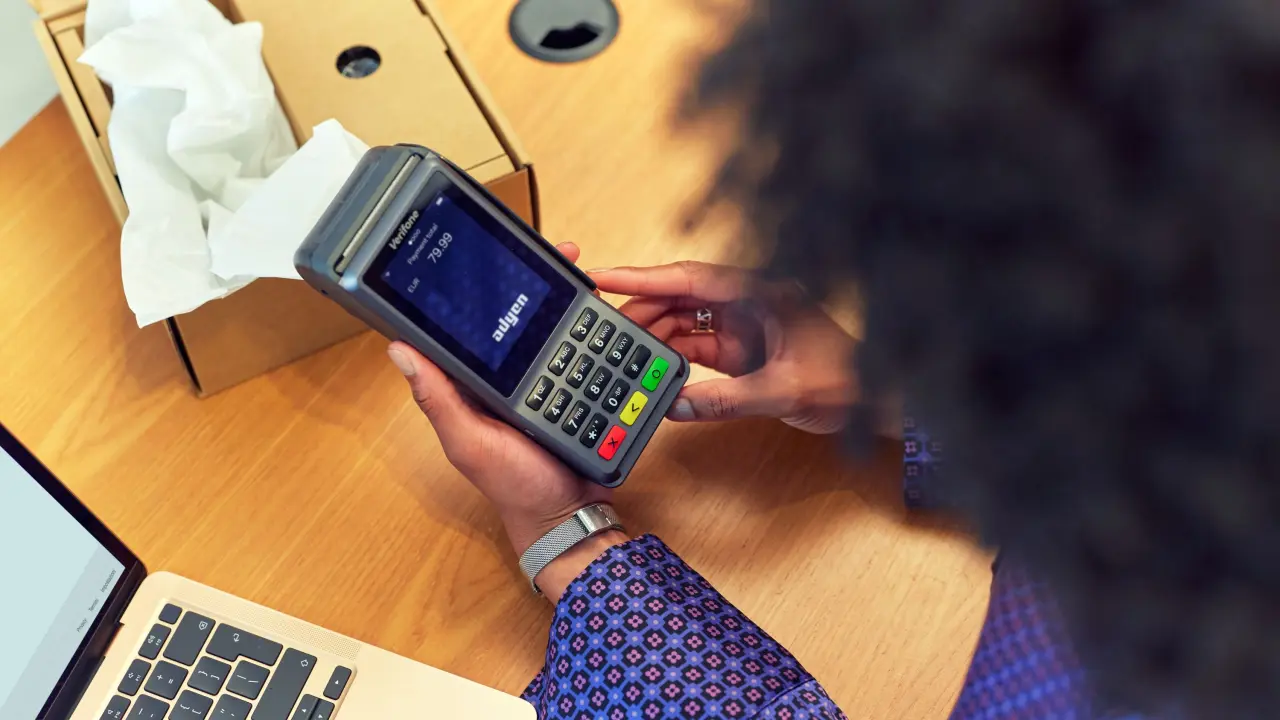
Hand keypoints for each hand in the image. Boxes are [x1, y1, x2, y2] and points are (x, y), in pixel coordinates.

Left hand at [387, 242, 626, 602]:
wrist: (570, 515)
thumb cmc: (515, 486)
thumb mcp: (469, 443)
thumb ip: (439, 399)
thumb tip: (400, 351)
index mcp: (471, 383)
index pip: (465, 327)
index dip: (472, 289)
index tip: (489, 259)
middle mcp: (504, 377)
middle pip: (513, 318)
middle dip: (533, 281)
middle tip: (554, 252)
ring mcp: (539, 381)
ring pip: (548, 327)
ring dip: (565, 297)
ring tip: (580, 270)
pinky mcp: (569, 388)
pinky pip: (575, 349)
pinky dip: (588, 326)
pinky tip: (601, 309)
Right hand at [591, 261, 857, 432]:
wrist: (874, 402)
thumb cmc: (847, 382)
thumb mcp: (783, 391)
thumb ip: (727, 400)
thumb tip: (677, 404)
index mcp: (761, 291)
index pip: (690, 278)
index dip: (643, 277)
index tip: (604, 276)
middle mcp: (749, 302)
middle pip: (681, 296)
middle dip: (642, 308)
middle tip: (604, 325)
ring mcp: (745, 325)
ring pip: (685, 320)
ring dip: (654, 334)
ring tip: (622, 349)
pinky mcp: (743, 350)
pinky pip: (696, 346)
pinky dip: (672, 357)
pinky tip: (652, 368)